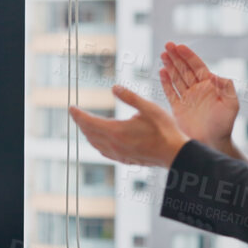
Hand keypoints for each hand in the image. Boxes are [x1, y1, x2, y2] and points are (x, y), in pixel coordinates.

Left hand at [67, 87, 188, 168]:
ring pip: (95, 144)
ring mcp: (119, 154)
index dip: (78, 114)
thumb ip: (130, 97)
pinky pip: (104, 151)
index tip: (71, 108)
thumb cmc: (165, 129)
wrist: (175, 154)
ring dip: (87, 134)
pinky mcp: (125, 159)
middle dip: (80, 123)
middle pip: (89, 133)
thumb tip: (114, 87)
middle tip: (75, 114)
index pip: (90, 122)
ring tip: (85, 125)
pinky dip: (97, 143)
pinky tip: (100, 141)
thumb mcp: (149, 107)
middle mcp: (114, 145)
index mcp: (117, 131)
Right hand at [158, 42, 239, 149]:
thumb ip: (226, 87)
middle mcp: (197, 89)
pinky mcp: (178, 108)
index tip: (179, 46)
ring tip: (163, 54)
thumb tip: (214, 74)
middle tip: (168, 45)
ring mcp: (187, 98)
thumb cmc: (224, 124)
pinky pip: (170, 92)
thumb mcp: (231, 104)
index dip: (188, 56)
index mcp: (209, 86)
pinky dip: (165, 82)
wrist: (213, 142)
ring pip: (176, 77)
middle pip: (184, 69)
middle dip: (176, 57)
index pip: (197, 66)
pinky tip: (161, 71)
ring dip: (170, 66)